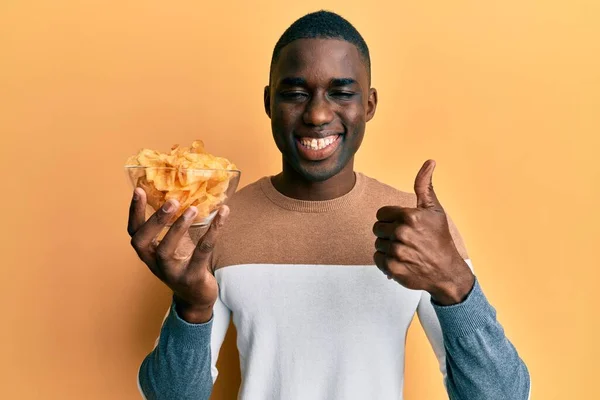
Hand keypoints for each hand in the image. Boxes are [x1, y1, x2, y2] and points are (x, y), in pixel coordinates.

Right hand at [127, 187, 228, 322]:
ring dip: (178, 228)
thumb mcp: (174, 243)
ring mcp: (171, 272)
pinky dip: (211, 234)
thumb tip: (179, 191)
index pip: (134, 231)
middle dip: (154, 220)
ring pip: (166, 250)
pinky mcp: (191, 278)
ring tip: (193, 209)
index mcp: (148, 252)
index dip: (134, 211)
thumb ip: (172, 223)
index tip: (139, 190)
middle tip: (171, 201)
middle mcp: (154, 262)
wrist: (196, 296)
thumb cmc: (184, 262)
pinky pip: (201, 254)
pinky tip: (221, 217)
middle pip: (142, 241)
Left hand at [373, 160, 474, 304]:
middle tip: (406, 239)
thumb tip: (430, 162)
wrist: (447, 272)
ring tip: (405, 250)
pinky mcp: (393, 268)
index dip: (390, 219)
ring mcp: (397, 251)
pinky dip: (386, 261)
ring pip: (377, 244)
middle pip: (378, 229)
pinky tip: (401, 261)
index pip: (381, 214)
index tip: (404, 225)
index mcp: (409, 216)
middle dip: (388, 233)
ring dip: (388, 247)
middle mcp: (402, 233)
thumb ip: (425, 186)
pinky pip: (377, 259)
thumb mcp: (435, 210)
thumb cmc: (440, 239)